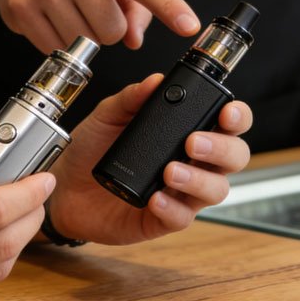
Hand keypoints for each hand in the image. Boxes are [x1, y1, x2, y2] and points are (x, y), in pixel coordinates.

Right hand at [0, 0, 199, 52]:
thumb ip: (136, 8)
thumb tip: (135, 40)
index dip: (169, 6)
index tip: (188, 25)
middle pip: (114, 31)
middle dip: (108, 29)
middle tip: (91, 9)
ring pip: (85, 44)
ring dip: (82, 37)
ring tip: (69, 12)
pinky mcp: (22, 9)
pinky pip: (56, 49)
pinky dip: (58, 43)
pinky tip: (51, 20)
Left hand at [45, 75, 252, 244]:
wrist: (62, 186)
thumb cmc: (90, 149)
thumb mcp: (107, 116)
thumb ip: (132, 97)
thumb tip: (155, 81)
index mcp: (185, 132)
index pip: (227, 124)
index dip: (237, 117)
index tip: (227, 112)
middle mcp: (191, 162)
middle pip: (234, 158)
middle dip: (222, 149)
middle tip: (193, 142)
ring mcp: (180, 192)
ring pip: (215, 190)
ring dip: (199, 179)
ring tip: (170, 171)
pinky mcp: (162, 219)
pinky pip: (181, 217)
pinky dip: (173, 207)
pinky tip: (156, 198)